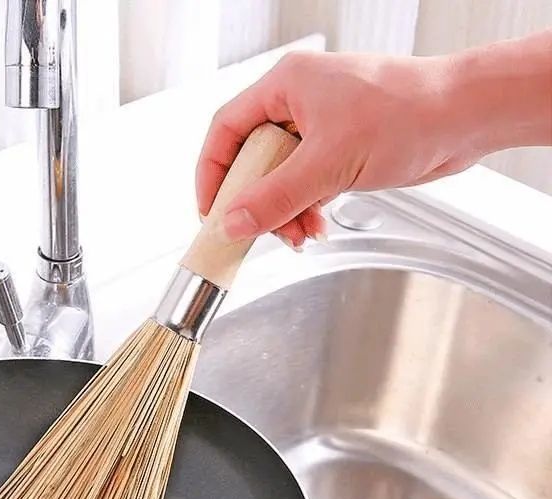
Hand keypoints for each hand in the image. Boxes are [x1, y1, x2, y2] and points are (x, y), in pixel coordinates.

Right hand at [197, 32, 551, 248]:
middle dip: (257, 203)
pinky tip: (318, 226)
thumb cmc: (409, 114)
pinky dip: (307, 210)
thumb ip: (275, 198)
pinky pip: (306, 186)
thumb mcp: (328, 164)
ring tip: (300, 235)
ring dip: (285, 214)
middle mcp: (298, 104)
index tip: (210, 212)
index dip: (212, 174)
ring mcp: (320, 128)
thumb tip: (233, 223)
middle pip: (252, 161)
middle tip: (260, 232)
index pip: (226, 130)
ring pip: (280, 179)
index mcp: (286, 85)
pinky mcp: (340, 151)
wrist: (466, 118)